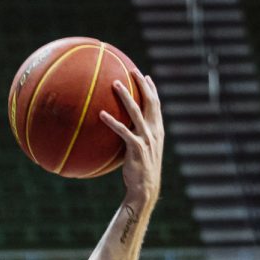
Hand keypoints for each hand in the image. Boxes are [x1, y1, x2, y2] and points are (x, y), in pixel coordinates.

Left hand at [101, 72, 163, 212]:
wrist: (145, 188)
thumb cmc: (140, 171)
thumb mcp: (142, 151)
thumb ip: (136, 138)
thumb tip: (122, 131)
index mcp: (158, 131)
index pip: (156, 105)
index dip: (152, 90)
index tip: (146, 77)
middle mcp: (155, 132)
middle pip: (150, 102)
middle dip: (141, 84)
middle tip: (132, 70)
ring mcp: (147, 139)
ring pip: (136, 111)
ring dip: (125, 96)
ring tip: (115, 83)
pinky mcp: (136, 148)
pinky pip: (123, 131)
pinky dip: (112, 121)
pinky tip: (101, 114)